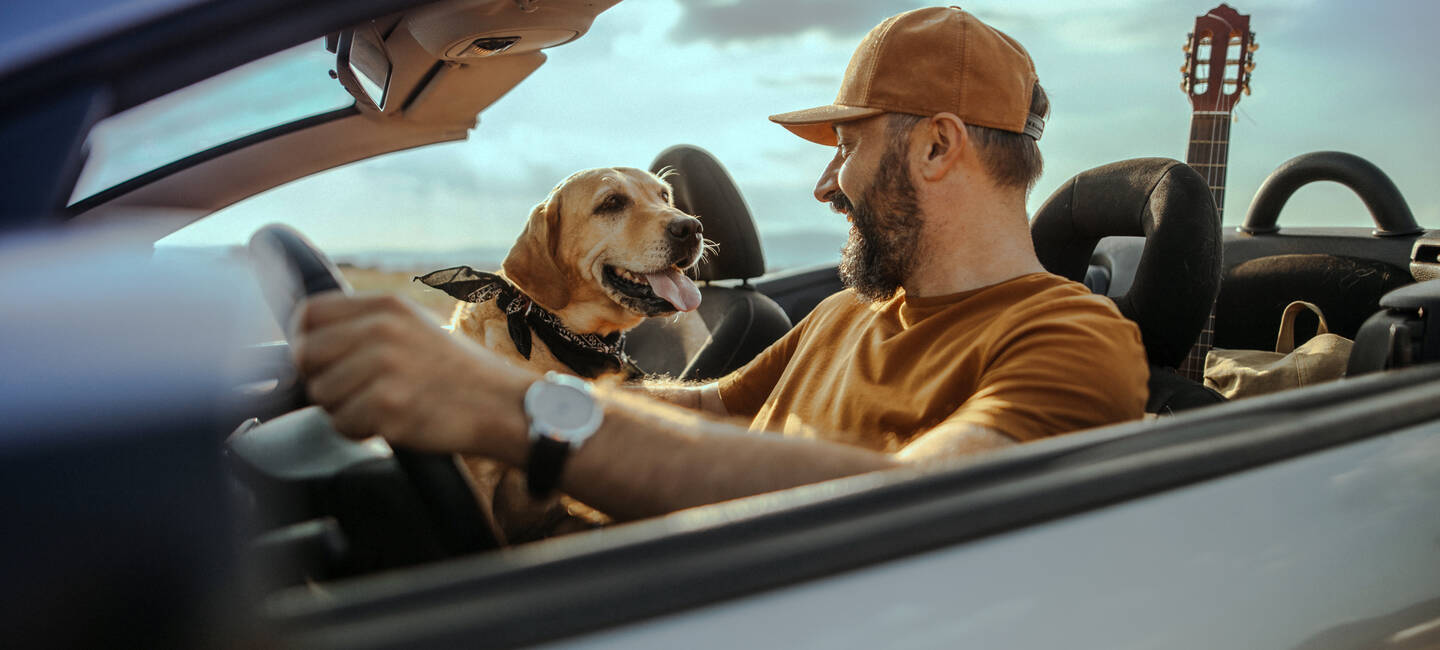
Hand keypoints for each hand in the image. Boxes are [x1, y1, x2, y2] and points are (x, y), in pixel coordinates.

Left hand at [293, 292, 532, 458]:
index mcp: (386, 306)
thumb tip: (309, 340)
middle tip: (352, 391)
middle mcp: (382, 330)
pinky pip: (342, 424)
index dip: (304, 340)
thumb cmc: (456, 373)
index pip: (309, 314)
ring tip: (379, 406)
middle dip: (321, 379)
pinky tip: (389, 423)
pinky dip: (359, 431)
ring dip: (342, 409)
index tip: (319, 361)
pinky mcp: (388, 406)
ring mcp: (384, 368)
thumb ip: (366, 325)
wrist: (501, 405)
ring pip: (321, 394)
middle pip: (306, 355)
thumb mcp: (414, 326)